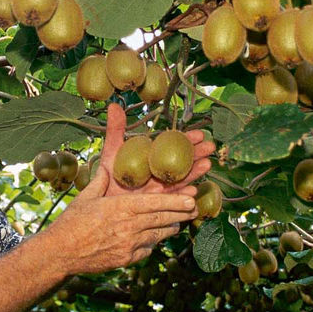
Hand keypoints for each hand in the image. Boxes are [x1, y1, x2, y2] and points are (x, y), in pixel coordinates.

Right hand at [43, 162, 198, 274]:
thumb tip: (108, 168)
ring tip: (178, 222)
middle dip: (181, 213)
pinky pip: (147, 249)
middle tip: (194, 208)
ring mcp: (129, 245)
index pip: (155, 203)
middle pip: (162, 219)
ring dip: (170, 228)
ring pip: (158, 235)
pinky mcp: (126, 259)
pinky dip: (152, 242)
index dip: (176, 201)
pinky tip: (153, 238)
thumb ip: (101, 181)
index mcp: (120, 208)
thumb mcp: (86, 197)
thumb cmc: (71, 222)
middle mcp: (128, 227)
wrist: (60, 253)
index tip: (191, 198)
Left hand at [96, 102, 214, 197]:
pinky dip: (182, 196)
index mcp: (152, 158)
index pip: (172, 146)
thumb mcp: (111, 152)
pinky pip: (172, 201)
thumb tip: (114, 105)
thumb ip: (115, 130)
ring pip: (181, 180)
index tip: (199, 134)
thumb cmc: (107, 177)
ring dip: (195, 173)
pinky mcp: (158, 206)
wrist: (101, 202)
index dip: (186, 139)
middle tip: (211, 146)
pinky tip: (193, 190)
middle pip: (182, 162)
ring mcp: (160, 190)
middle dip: (197, 154)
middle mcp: (159, 173)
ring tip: (207, 164)